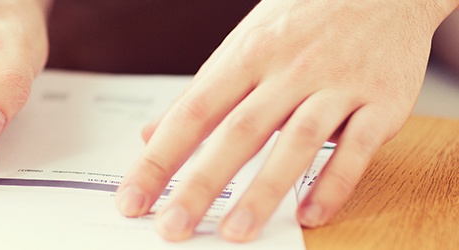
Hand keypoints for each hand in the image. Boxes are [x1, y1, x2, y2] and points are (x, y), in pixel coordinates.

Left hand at [116, 0, 458, 241]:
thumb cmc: (302, 19)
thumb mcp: (242, 44)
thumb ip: (199, 94)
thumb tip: (151, 135)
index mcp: (247, 56)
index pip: (192, 114)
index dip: (160, 159)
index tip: (133, 199)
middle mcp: (289, 70)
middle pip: (238, 132)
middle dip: (201, 185)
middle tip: (172, 227)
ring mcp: (336, 85)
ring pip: (297, 142)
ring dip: (265, 191)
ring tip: (235, 232)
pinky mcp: (381, 103)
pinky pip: (357, 147)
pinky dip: (334, 183)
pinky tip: (310, 214)